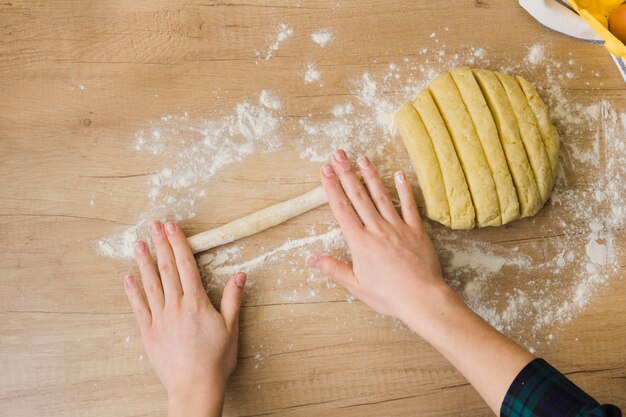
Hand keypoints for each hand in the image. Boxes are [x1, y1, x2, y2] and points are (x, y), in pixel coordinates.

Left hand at [124, 220, 245, 416]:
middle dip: (160, 244)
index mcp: (196, 302)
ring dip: (144, 262)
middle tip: (153, 225)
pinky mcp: (148, 332)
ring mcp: (159, 318)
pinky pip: (138, 307)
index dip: (178, 243)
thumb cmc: (215, 359)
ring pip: (150, 284)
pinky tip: (128, 278)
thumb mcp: (231, 327)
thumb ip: (232, 299)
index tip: (171, 226)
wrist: (194, 387)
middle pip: (166, 269)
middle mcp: (175, 306)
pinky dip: (132, 291)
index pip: (185, 265)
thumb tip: (240, 275)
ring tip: (139, 244)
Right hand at [307, 149, 445, 323]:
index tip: (325, 171)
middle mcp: (377, 229)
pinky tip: (398, 174)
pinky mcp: (416, 230)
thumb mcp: (356, 285)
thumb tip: (310, 258)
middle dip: (347, 173)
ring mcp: (397, 227)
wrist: (421, 298)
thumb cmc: (388, 295)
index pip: (342, 209)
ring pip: (381, 196)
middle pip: (359, 196)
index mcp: (360, 242)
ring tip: (362, 158)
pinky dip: (403, 189)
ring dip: (371, 175)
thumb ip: (333, 268)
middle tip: (339, 154)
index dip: (332, 188)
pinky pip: (409, 206)